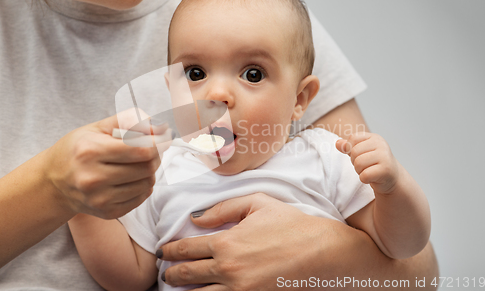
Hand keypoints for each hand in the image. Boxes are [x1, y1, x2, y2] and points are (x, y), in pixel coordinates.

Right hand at [42, 110, 165, 218]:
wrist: (53, 183)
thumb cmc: (78, 149)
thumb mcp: (99, 127)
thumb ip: (130, 120)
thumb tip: (161, 127)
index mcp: (91, 151)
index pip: (142, 149)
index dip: (158, 142)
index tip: (161, 138)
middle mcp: (93, 178)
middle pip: (147, 167)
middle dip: (155, 156)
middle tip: (150, 150)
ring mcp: (100, 199)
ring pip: (147, 183)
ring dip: (149, 171)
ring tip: (137, 163)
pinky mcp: (107, 212)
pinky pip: (140, 198)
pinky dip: (143, 186)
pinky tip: (131, 178)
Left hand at [157, 193, 371, 289]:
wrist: (321, 251)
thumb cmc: (290, 224)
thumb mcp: (257, 203)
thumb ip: (223, 208)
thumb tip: (196, 218)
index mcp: (226, 242)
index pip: (187, 249)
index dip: (170, 250)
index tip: (163, 251)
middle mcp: (228, 269)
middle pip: (187, 275)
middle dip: (171, 274)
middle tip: (165, 272)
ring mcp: (239, 290)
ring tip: (177, 289)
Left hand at [336, 132, 398, 194]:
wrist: (391, 177)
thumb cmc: (374, 163)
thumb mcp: (360, 152)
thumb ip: (348, 147)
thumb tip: (338, 143)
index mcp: (374, 137)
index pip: (353, 139)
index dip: (351, 149)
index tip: (361, 155)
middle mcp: (381, 145)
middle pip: (354, 152)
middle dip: (355, 162)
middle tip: (365, 166)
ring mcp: (385, 157)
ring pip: (358, 163)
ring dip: (359, 171)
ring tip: (368, 171)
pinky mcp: (386, 170)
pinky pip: (364, 175)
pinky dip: (364, 179)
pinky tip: (372, 178)